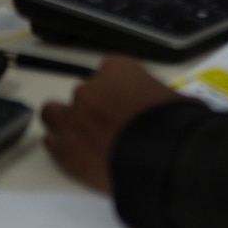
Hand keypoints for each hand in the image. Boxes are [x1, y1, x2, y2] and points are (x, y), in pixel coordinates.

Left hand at [40, 56, 190, 193]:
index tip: (129, 100)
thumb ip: (153, 96)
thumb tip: (156, 108)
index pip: (111, 69)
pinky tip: (78, 152)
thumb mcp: (174, 97)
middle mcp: (89, 88)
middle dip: (94, 105)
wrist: (164, 158)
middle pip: (83, 92)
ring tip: (85, 136)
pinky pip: (51, 141)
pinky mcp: (62, 148)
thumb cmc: (176, 125)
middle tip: (112, 123)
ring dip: (67, 120)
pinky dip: (62, 144)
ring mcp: (71, 118)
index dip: (120, 87)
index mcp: (119, 69)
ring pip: (54, 112)